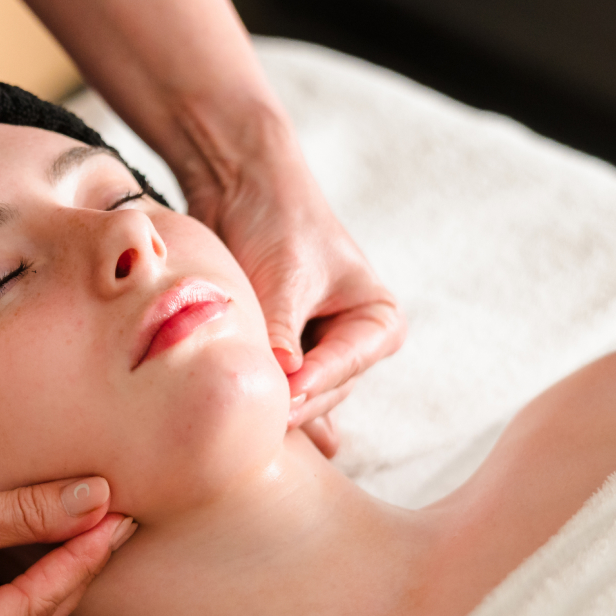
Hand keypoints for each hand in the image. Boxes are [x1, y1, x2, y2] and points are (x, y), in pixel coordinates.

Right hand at [0, 461, 131, 615]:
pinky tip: (11, 562)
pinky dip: (3, 614)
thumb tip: (94, 500)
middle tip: (99, 521)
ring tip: (55, 547)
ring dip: (37, 611)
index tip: (116, 517)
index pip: (34, 610)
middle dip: (67, 579)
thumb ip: (25, 513)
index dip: (81, 559)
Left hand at [185, 129, 403, 445]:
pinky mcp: (278, 352)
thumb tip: (287, 379)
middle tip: (261, 417)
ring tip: (249, 424)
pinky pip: (275, 387)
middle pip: (326, 390)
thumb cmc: (276, 221)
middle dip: (295, 402)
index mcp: (376, 320)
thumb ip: (284, 330)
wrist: (239, 187)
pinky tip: (248, 429)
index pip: (346, 363)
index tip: (288, 395)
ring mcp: (314, 351)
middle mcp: (351, 342)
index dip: (315, 381)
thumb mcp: (285, 277)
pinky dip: (263, 399)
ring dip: (277, 404)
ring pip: (300, 396)